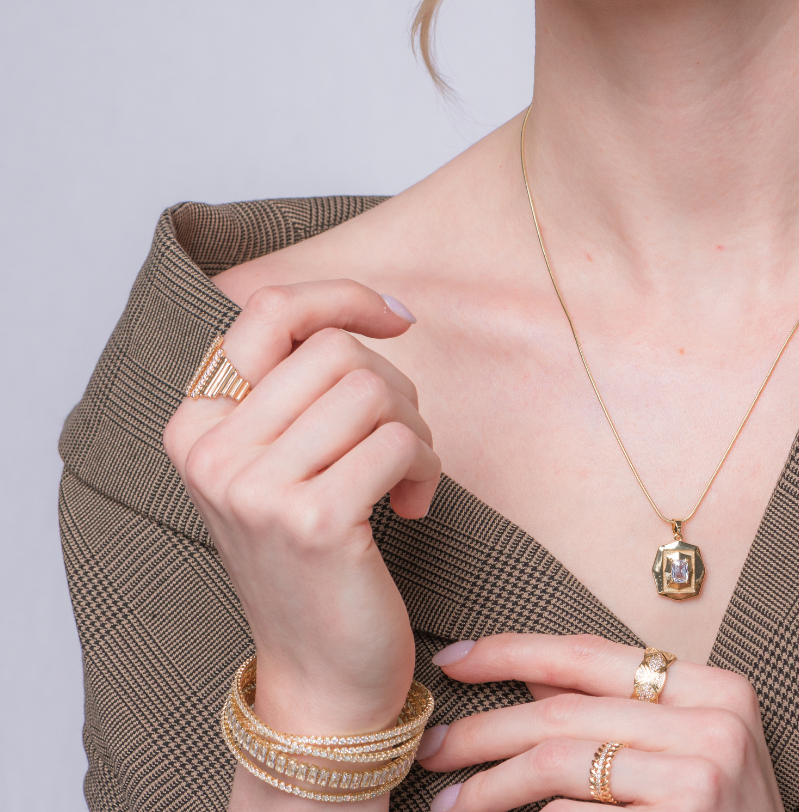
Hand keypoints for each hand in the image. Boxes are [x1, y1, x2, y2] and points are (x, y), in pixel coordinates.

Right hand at [163, 280, 440, 736]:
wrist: (320, 676)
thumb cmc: (313, 554)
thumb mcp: (282, 460)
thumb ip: (298, 386)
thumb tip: (374, 310)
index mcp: (196, 424)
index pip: (269, 311)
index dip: (343, 298)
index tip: (399, 319)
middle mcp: (212, 452)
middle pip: (335, 350)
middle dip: (392, 386)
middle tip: (400, 442)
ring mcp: (256, 488)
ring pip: (371, 390)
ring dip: (414, 430)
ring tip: (407, 475)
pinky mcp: (313, 521)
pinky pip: (398, 442)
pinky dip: (426, 468)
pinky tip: (413, 507)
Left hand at [417, 633, 782, 811]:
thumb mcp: (684, 756)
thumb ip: (614, 712)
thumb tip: (529, 677)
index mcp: (713, 688)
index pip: (588, 653)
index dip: (511, 651)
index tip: (452, 660)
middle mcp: (713, 721)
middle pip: (562, 712)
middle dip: (482, 729)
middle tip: (430, 749)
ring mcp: (701, 776)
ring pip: (558, 764)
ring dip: (490, 786)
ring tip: (451, 805)